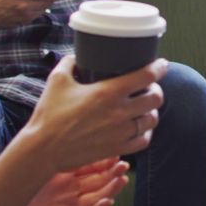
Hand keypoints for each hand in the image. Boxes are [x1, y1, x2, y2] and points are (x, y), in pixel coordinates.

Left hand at [18, 158, 128, 205]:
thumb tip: (67, 129)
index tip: (117, 153)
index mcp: (64, 176)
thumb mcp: (37, 166)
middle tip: (124, 166)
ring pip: (95, 198)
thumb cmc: (16, 186)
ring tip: (122, 180)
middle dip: (112, 174)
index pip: (90, 167)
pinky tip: (106, 201)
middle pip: (97, 182)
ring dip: (110, 190)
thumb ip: (54, 152)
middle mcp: (68, 191)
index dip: (104, 161)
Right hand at [23, 56, 167, 172]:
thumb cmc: (49, 115)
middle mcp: (119, 112)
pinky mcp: (117, 148)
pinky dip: (146, 133)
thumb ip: (69, 63)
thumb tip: (77, 55)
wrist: (43, 149)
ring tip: (145, 108)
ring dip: (152, 111)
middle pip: (156, 98)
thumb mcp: (57, 80)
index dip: (159, 67)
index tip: (162, 64)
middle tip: (150, 87)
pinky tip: (140, 128)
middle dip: (156, 89)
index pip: (146, 76)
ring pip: (152, 119)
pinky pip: (143, 140)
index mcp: (108, 92)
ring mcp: (120, 132)